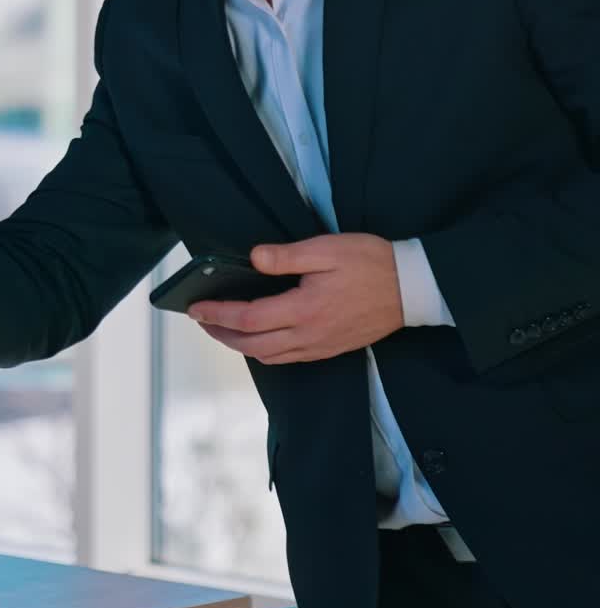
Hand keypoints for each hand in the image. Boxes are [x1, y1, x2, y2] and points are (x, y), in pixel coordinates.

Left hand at [184, 233, 403, 364]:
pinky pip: (288, 358)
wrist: (412, 288)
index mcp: (304, 310)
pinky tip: (258, 339)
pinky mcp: (330, 349)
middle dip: (221, 334)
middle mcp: (309, 335)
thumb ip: (286, 256)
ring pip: (269, 356)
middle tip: (201, 320)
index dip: (218, 314)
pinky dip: (265, 352)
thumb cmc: (370, 262)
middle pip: (252, 345)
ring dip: (240, 345)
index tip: (195, 308)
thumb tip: (253, 258)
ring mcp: (320, 346)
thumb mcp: (327, 249)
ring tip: (222, 329)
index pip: (248, 318)